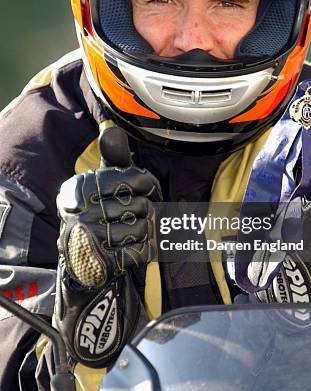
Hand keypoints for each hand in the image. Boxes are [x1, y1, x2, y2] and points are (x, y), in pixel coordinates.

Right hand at [57, 126, 161, 287]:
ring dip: (146, 230)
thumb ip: (112, 158)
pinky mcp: (102, 262)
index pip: (136, 178)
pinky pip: (143, 250)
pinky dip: (145, 249)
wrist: (82, 257)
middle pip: (144, 204)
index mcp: (81, 187)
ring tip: (133, 230)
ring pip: (145, 227)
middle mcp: (80, 211)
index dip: (150, 184)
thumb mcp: (103, 182)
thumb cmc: (99, 210)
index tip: (149, 189)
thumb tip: (112, 128)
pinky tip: (132, 247)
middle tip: (141, 213)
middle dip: (150, 209)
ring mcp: (90, 238)